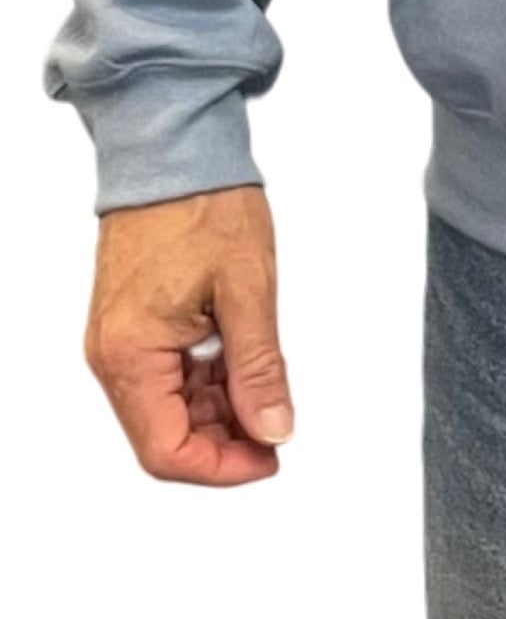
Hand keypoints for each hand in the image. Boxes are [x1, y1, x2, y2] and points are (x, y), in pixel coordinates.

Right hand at [85, 184, 292, 485]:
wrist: (173, 151)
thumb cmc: (203, 205)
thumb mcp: (248, 291)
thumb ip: (260, 368)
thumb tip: (273, 428)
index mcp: (130, 354)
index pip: (166, 451)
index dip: (222, 467)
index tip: (270, 457)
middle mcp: (112, 354)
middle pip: (164, 435)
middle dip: (225, 440)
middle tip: (278, 424)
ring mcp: (119, 339)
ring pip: (167, 407)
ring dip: (218, 410)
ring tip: (267, 387)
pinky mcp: (131, 322)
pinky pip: (165, 374)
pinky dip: (206, 380)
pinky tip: (242, 363)